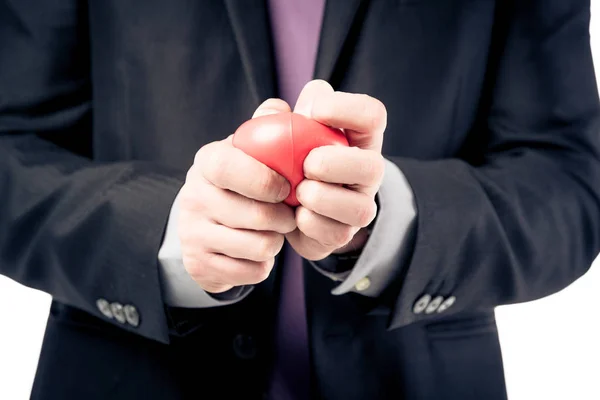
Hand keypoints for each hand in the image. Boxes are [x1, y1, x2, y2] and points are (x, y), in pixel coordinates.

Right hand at [178, 99, 296, 292]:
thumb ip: (266, 127)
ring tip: (272, 232)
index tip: (286, 188)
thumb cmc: (239, 182)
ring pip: (257, 246)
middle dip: (282, 218)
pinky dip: (263, 264)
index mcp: (207, 163)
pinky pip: (251, 272)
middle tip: (288, 215)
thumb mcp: (247, 151)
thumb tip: (279, 107)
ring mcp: (192, 233)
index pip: (228, 167)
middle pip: (252, 215)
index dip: (263, 180)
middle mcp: (193, 197)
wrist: (203, 226)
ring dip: (275, 242)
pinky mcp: (199, 265)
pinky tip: (256, 252)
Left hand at [286, 80, 386, 259]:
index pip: (372, 115)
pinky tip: (294, 213)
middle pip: (375, 166)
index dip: (348, 109)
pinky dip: (310, 223)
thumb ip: (277, 117)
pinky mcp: (342, 234)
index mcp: (359, 139)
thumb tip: (276, 109)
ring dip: (323, 198)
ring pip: (360, 209)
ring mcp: (359, 206)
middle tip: (307, 163)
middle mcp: (367, 173)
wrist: (285, 205)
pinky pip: (334, 233)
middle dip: (337, 164)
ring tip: (299, 191)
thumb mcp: (282, 132)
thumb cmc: (288, 157)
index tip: (315, 110)